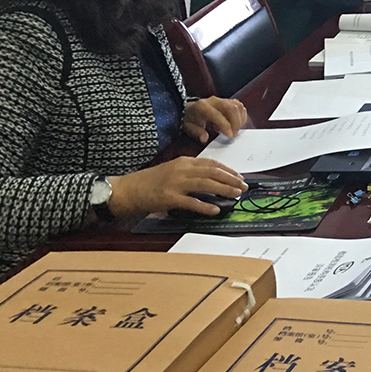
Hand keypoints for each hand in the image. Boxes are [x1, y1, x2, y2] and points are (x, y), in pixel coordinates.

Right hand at [107, 157, 247, 216]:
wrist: (127, 189)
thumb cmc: (149, 181)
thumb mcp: (172, 170)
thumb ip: (190, 172)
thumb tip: (211, 179)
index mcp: (183, 162)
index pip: (211, 163)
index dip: (228, 170)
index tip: (239, 176)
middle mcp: (181, 170)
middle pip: (213, 172)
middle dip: (231, 179)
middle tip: (243, 186)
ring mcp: (175, 184)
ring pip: (206, 184)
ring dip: (224, 189)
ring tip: (236, 194)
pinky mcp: (169, 198)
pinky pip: (191, 202)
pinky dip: (205, 206)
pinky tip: (215, 210)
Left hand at [181, 97, 247, 143]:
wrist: (190, 110)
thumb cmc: (190, 119)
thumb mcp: (189, 127)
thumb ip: (197, 133)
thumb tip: (204, 138)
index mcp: (203, 106)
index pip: (218, 114)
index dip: (226, 125)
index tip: (230, 135)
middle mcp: (214, 101)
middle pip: (231, 108)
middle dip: (236, 122)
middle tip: (234, 134)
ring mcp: (222, 100)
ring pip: (237, 106)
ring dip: (240, 119)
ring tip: (236, 130)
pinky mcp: (228, 101)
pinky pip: (239, 106)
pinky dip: (242, 115)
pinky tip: (238, 124)